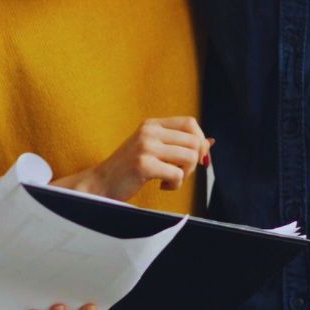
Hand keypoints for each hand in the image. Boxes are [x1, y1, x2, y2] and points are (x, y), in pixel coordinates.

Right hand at [68, 117, 210, 199]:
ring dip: (185, 174)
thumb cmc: (127, 170)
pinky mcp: (143, 164)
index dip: (199, 141)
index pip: (190, 123)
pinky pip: (177, 174)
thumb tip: (209, 142)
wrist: (100, 184)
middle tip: (179, 172)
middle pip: (194, 141)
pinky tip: (161, 186)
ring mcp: (145, 147)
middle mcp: (148, 131)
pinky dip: (175, 184)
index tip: (196, 158)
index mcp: (151, 124)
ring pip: (189, 157)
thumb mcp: (152, 150)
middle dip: (193, 161)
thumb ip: (177, 144)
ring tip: (169, 179)